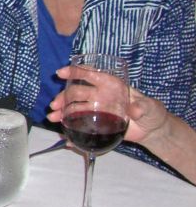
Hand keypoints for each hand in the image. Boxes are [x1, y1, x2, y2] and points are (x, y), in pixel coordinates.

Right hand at [48, 66, 166, 145]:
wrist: (151, 130)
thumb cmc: (152, 113)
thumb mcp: (150, 108)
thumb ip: (143, 107)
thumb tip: (134, 109)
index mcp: (111, 85)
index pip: (90, 74)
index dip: (75, 72)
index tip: (61, 73)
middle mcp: (100, 95)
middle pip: (76, 92)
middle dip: (63, 97)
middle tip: (55, 106)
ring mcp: (96, 109)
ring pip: (74, 107)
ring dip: (62, 111)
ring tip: (53, 118)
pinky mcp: (95, 123)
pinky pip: (79, 123)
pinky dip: (70, 128)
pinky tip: (64, 134)